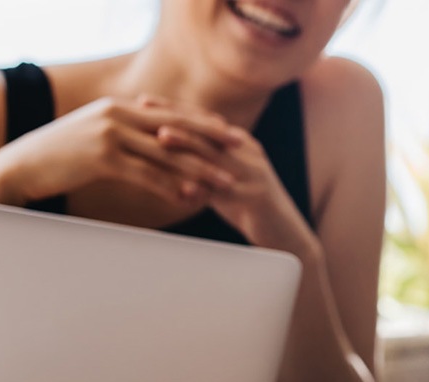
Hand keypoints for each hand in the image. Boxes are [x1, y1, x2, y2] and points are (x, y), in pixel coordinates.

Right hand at [0, 95, 241, 206]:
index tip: (232, 135)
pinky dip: (170, 186)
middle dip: (212, 142)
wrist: (20, 166)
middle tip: (242, 153)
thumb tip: (156, 142)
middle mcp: (118, 114)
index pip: (173, 114)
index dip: (205, 125)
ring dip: (199, 170)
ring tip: (225, 183)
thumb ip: (127, 134)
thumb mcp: (97, 136)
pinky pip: (146, 174)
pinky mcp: (102, 158)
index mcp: (121, 107)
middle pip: (177, 129)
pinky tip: (190, 197)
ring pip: (167, 154)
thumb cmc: (62, 157)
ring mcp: (109, 134)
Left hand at [154, 113, 314, 254]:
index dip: (172, 109)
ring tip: (161, 135)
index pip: (201, 119)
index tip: (142, 101)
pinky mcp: (255, 196)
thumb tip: (167, 154)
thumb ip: (202, 164)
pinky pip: (222, 189)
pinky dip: (200, 186)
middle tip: (143, 107)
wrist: (286, 233)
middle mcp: (246, 151)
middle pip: (205, 128)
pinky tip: (182, 186)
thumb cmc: (250, 208)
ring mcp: (252, 172)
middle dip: (173, 115)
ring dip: (187, 142)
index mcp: (239, 143)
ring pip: (214, 153)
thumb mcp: (225, 179)